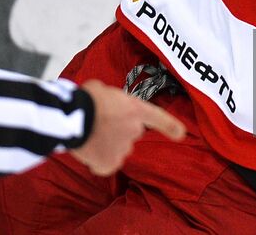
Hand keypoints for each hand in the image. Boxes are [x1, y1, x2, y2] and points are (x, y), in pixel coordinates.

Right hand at [68, 79, 186, 175]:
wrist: (73, 117)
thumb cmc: (86, 98)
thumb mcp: (103, 90)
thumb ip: (113, 102)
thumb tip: (106, 110)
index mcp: (135, 109)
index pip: (158, 118)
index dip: (170, 126)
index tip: (181, 134)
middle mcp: (134, 130)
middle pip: (129, 134)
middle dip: (117, 131)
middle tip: (99, 124)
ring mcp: (123, 149)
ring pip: (116, 149)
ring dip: (106, 145)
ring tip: (90, 134)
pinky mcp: (109, 165)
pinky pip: (104, 164)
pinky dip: (97, 159)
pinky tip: (87, 148)